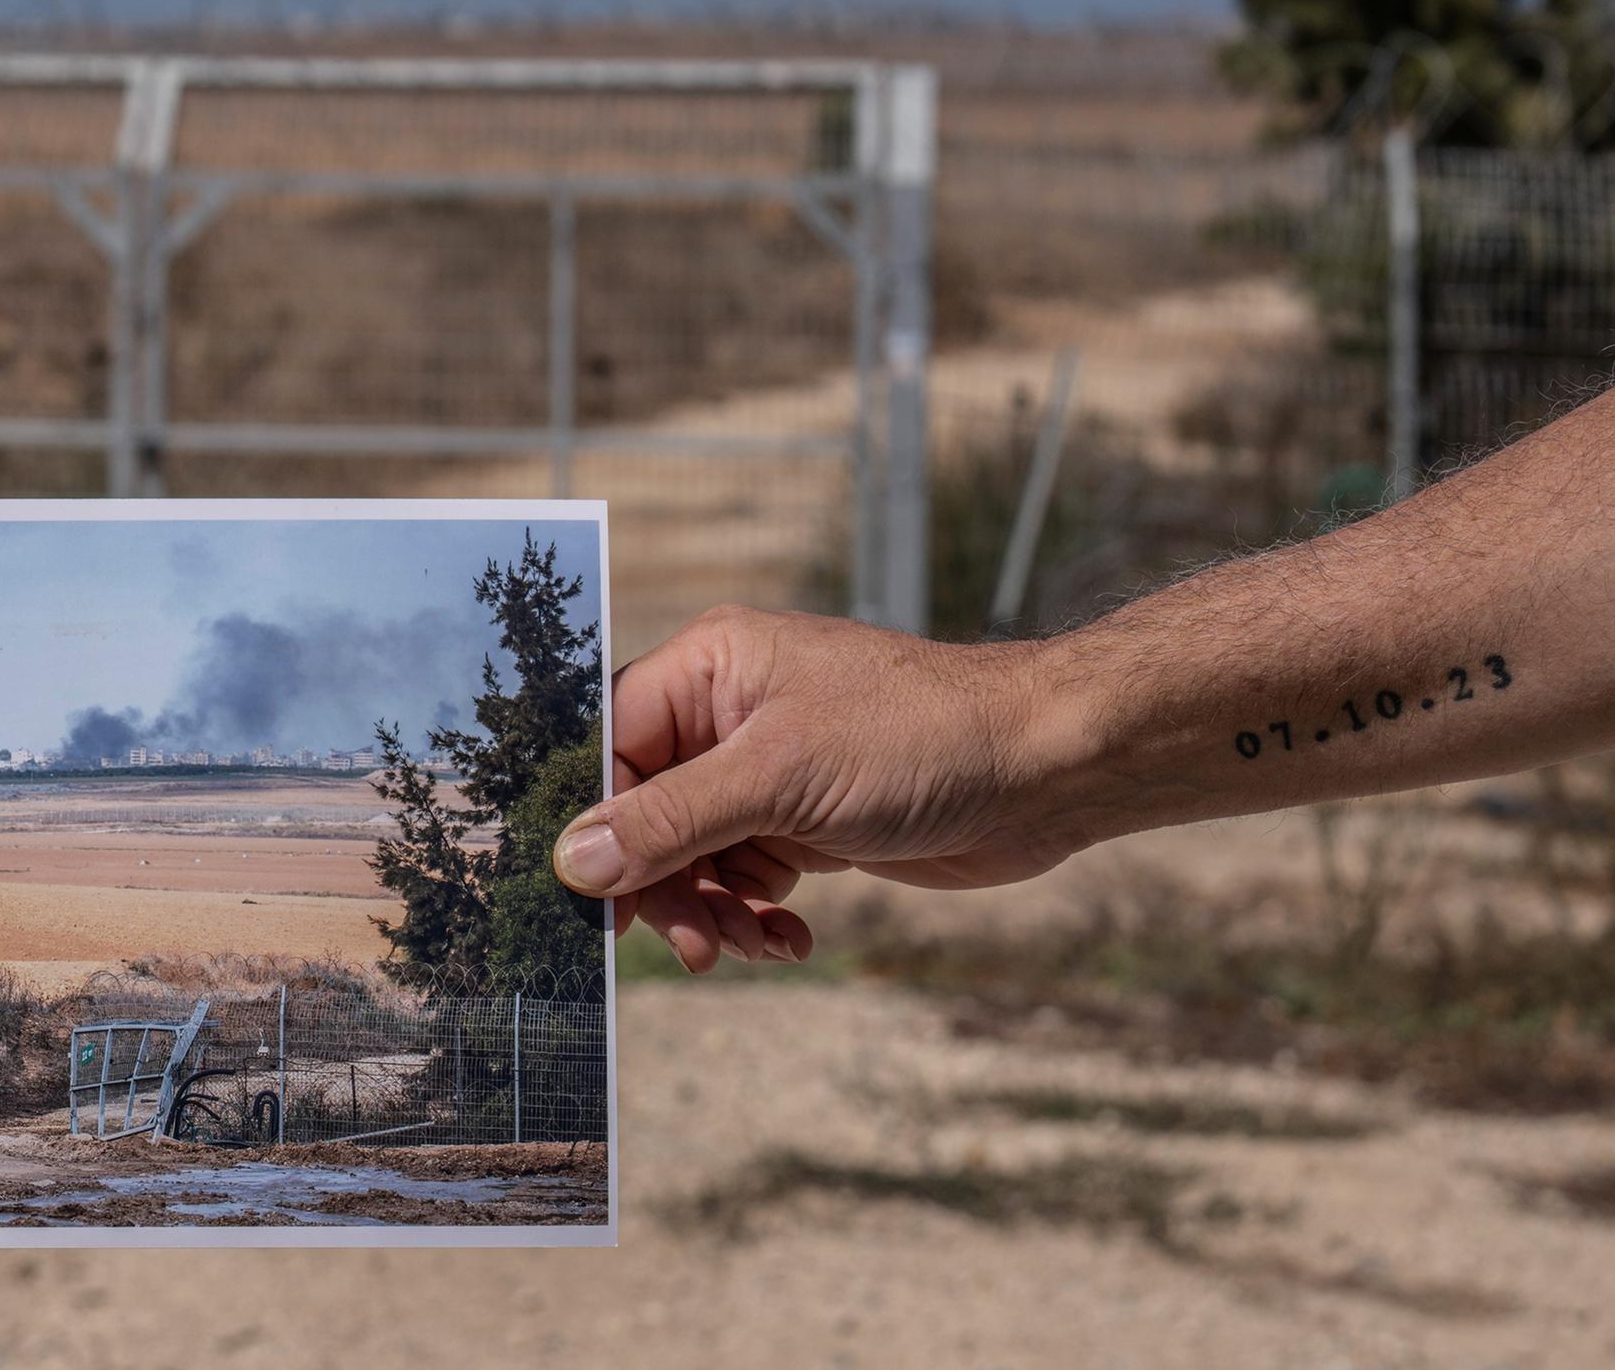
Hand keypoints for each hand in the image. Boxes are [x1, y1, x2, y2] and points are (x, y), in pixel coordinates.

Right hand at [548, 606, 1096, 972]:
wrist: (1042, 771)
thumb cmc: (917, 739)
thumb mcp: (779, 780)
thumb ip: (670, 821)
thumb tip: (572, 860)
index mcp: (709, 668)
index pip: (608, 744)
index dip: (596, 821)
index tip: (593, 898)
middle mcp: (728, 714)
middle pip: (645, 811)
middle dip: (663, 885)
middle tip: (689, 945)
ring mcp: (768, 770)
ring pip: (693, 856)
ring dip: (711, 912)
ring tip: (751, 945)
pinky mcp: (805, 820)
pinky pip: (744, 877)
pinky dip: (754, 915)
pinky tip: (787, 938)